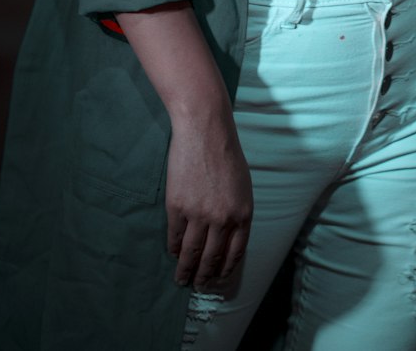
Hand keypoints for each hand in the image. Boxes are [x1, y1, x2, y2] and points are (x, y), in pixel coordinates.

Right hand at [166, 111, 253, 290]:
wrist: (205, 130)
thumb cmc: (226, 153)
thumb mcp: (242, 185)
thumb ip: (236, 211)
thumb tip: (227, 237)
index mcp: (243, 213)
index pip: (235, 253)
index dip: (225, 269)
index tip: (218, 278)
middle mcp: (223, 219)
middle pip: (212, 257)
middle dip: (204, 275)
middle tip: (198, 285)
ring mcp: (199, 214)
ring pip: (191, 253)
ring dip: (185, 270)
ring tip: (181, 280)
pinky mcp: (178, 207)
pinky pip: (175, 236)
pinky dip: (173, 249)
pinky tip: (172, 254)